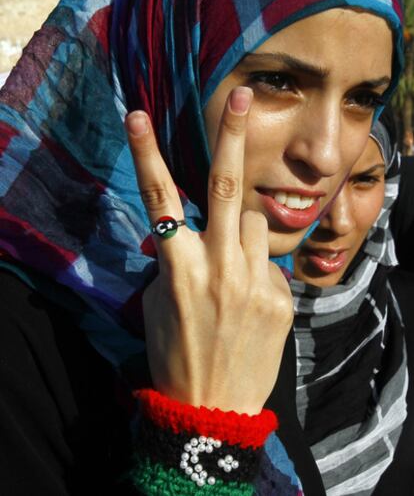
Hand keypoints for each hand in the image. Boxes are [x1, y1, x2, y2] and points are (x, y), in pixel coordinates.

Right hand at [125, 87, 292, 414]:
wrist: (212, 409)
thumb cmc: (175, 352)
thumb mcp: (159, 302)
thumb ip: (174, 260)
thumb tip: (182, 233)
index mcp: (178, 266)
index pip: (159, 198)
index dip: (146, 153)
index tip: (137, 116)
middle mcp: (217, 266)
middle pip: (225, 187)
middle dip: (232, 136)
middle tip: (243, 95)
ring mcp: (253, 281)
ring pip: (254, 223)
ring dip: (241, 231)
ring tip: (231, 268)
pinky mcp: (279, 298)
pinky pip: (270, 263)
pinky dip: (258, 271)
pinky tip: (250, 303)